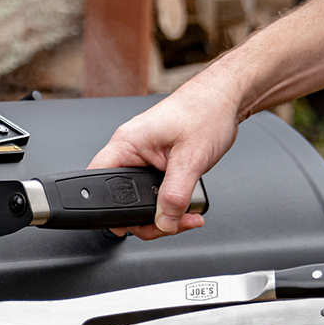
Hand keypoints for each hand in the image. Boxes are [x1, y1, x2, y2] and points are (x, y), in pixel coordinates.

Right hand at [88, 75, 241, 239]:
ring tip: (185, 215)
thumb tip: (164, 221)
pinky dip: (168, 202)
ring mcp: (142, 157)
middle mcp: (130, 150)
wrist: (225, 98)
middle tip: (170, 223)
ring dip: (162, 212)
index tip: (128, 226)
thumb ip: (175, 195)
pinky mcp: (155, 162)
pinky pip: (153, 191)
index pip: (99, 182)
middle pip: (121, 199)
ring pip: (140, 198)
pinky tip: (185, 204)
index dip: (109, 210)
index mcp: (126, 144)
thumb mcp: (191, 159)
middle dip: (147, 218)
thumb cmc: (206, 112)